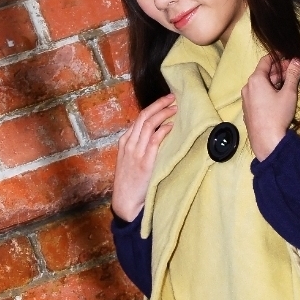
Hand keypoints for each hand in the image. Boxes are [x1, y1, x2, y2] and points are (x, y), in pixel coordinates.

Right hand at [111, 93, 177, 220]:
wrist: (125, 202)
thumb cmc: (130, 183)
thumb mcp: (130, 161)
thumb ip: (140, 148)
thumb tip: (158, 134)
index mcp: (125, 142)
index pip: (139, 118)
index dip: (153, 107)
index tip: (165, 101)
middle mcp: (129, 144)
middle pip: (144, 117)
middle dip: (158, 104)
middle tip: (172, 97)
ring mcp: (136, 152)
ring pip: (148, 125)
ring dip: (163, 114)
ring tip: (175, 108)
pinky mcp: (145, 162)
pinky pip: (154, 140)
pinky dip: (162, 130)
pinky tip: (171, 125)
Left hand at [241, 55, 299, 161]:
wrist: (267, 140)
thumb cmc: (278, 114)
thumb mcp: (289, 93)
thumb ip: (293, 74)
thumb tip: (297, 60)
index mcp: (256, 80)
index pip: (265, 61)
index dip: (277, 56)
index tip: (287, 55)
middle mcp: (248, 87)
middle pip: (263, 72)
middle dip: (278, 69)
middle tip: (292, 69)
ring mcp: (246, 99)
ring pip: (260, 84)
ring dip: (274, 81)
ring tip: (288, 82)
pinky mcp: (248, 110)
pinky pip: (258, 94)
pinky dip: (268, 91)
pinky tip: (278, 95)